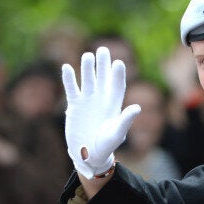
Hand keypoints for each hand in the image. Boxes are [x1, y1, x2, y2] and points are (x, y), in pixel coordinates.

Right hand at [62, 47, 140, 178]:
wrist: (89, 154)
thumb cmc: (106, 145)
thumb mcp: (117, 133)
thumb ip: (125, 120)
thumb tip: (137, 107)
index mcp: (114, 104)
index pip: (117, 85)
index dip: (117, 75)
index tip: (118, 63)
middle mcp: (101, 99)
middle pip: (103, 78)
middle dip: (103, 65)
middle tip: (103, 49)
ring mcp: (88, 101)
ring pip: (87, 80)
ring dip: (87, 69)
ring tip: (87, 55)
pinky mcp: (75, 106)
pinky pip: (72, 89)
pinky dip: (69, 79)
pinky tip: (67, 67)